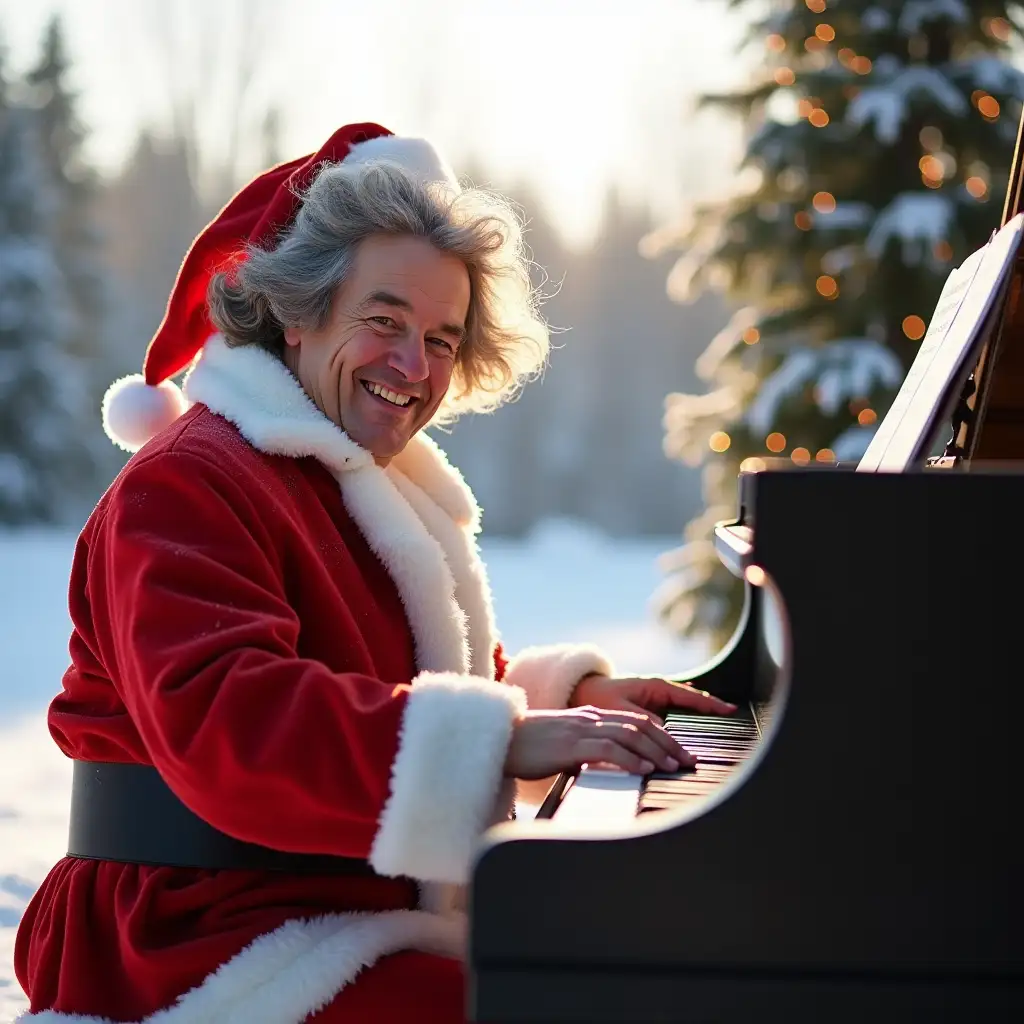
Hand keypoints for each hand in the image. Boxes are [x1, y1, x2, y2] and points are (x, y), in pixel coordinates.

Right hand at [504, 707, 696, 779]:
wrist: (500, 740)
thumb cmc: (528, 748)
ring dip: (657, 751)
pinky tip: (645, 769)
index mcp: (590, 717)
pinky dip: (631, 758)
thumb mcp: (564, 747)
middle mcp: (590, 719)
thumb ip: (587, 752)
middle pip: (640, 725)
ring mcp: (581, 730)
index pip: (635, 720)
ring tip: (674, 766)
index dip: (662, 735)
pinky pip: (609, 749)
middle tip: (688, 760)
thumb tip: (608, 768)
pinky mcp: (571, 745)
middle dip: (668, 742)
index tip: (679, 752)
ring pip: (630, 734)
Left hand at [570, 673, 735, 724]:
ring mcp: (657, 699)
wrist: (583, 693)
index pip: (690, 696)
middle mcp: (659, 691)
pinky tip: (693, 727)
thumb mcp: (621, 711)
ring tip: (719, 724)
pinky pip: (674, 714)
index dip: (710, 704)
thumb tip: (664, 731)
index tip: (729, 709)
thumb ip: (642, 721)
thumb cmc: (600, 699)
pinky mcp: (651, 708)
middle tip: (730, 718)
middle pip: (692, 702)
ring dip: (699, 717)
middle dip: (710, 710)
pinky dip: (685, 719)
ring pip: (685, 709)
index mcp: (655, 687)